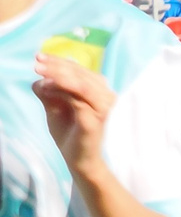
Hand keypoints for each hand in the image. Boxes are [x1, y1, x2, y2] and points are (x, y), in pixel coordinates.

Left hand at [34, 52, 115, 175]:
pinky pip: (78, 100)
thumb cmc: (69, 133)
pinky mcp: (96, 120)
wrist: (79, 160)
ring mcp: (104, 108)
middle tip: (37, 62)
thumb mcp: (55, 107)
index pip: (80, 71)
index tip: (39, 56)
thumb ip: (50, 92)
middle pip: (82, 74)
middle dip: (57, 66)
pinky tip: (46, 89)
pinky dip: (61, 91)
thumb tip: (39, 79)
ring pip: (82, 84)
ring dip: (59, 75)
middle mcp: (107, 97)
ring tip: (39, 72)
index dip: (60, 62)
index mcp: (99, 91)